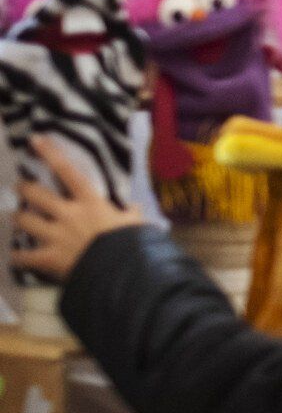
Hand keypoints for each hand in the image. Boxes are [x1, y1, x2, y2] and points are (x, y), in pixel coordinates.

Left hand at [13, 137, 142, 280]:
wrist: (120, 272)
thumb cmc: (130, 243)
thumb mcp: (136, 224)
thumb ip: (131, 215)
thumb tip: (136, 208)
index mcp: (89, 202)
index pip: (67, 172)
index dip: (50, 154)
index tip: (35, 140)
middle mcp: (67, 214)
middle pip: (36, 195)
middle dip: (24, 188)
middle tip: (18, 185)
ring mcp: (55, 236)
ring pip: (25, 221)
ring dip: (17, 218)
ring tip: (13, 216)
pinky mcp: (48, 258)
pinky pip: (25, 256)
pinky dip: (18, 256)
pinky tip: (13, 256)